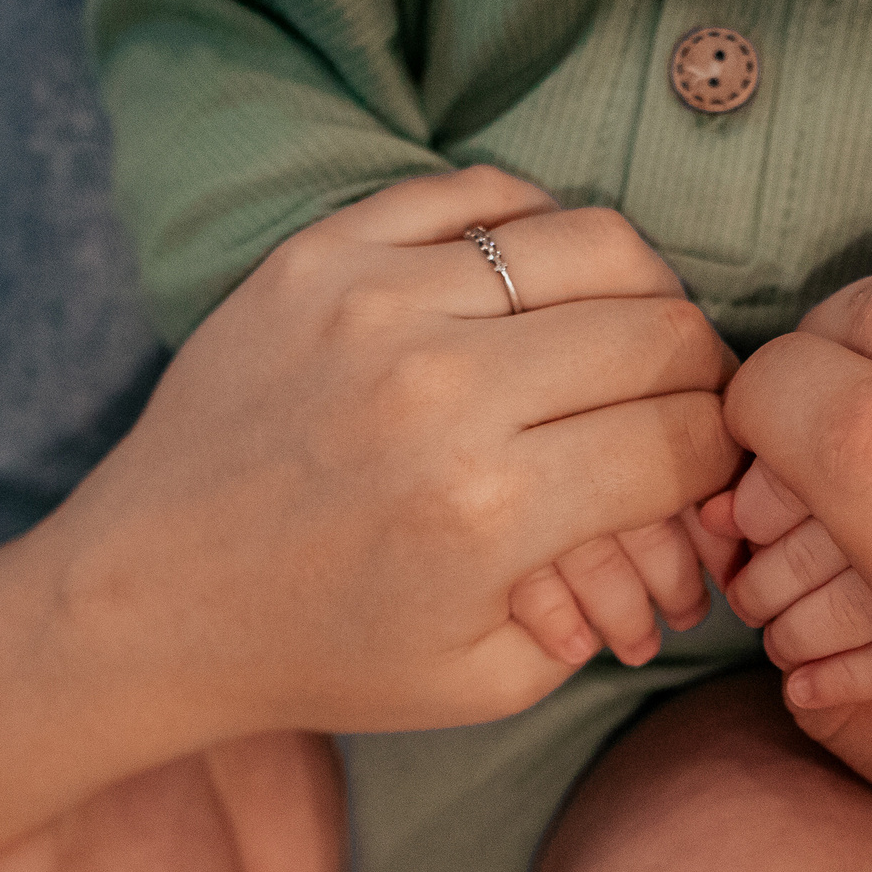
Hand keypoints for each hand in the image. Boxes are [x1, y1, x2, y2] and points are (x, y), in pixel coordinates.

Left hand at [0, 167, 740, 871]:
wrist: (149, 602)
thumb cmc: (324, 652)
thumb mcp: (489, 676)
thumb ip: (612, 593)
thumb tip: (695, 503)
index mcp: (490, 512)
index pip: (683, 439)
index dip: (722, 457)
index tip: (709, 469)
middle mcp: (439, 392)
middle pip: (660, 332)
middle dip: (700, 374)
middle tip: (683, 404)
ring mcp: (374, 303)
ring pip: (593, 242)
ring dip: (637, 293)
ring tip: (621, 338)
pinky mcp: (320, 254)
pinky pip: (483, 194)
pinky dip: (536, 232)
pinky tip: (533, 290)